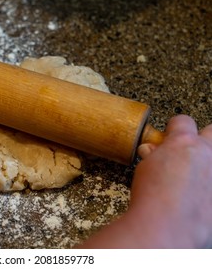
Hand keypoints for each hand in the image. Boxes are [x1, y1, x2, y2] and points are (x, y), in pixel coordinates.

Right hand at [77, 115, 211, 247]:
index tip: (170, 134)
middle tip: (190, 153)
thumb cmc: (153, 200)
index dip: (174, 128)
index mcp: (184, 143)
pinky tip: (196, 201)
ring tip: (192, 179)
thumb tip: (151, 152)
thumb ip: (153, 156)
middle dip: (202, 139)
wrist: (168, 229)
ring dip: (205, 165)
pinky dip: (205, 190)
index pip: (182, 121)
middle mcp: (208, 154)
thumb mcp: (145, 169)